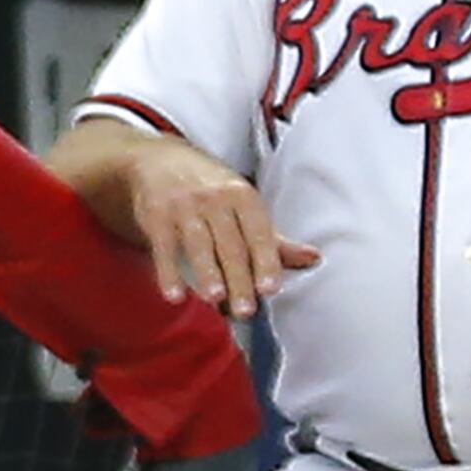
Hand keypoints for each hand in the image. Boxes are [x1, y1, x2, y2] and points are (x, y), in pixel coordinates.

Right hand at [122, 139, 316, 318]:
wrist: (160, 160)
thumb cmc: (211, 190)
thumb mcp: (243, 205)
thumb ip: (273, 239)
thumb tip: (314, 258)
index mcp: (242, 197)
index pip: (258, 232)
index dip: (266, 261)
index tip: (271, 288)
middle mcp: (215, 199)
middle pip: (230, 244)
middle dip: (239, 278)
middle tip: (246, 311)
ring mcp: (184, 206)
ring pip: (198, 244)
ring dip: (207, 272)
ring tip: (215, 299)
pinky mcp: (156, 216)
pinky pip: (163, 247)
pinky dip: (168, 272)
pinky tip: (174, 295)